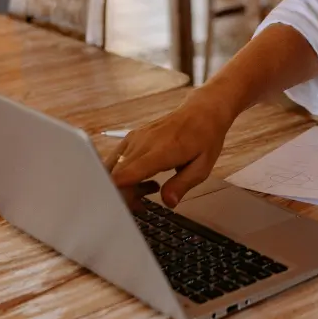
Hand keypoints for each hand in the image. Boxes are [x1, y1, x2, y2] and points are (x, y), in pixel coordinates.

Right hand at [109, 89, 236, 207]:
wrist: (201, 112)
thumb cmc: (204, 138)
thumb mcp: (202, 167)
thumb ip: (182, 185)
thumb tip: (168, 202)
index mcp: (161, 151)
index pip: (127, 172)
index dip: (118, 192)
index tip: (120, 207)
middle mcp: (143, 143)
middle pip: (116, 176)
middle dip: (123, 196)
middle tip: (142, 205)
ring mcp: (135, 139)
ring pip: (113, 169)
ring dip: (123, 186)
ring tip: (147, 190)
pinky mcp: (131, 138)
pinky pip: (117, 160)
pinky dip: (122, 174)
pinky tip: (143, 178)